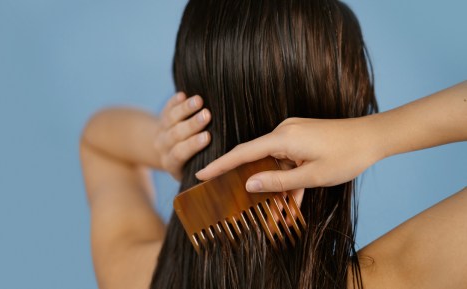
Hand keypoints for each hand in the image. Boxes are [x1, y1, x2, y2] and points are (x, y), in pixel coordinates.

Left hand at [154, 92, 211, 180]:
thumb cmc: (192, 163)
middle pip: (176, 134)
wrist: (168, 151)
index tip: (207, 136)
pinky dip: (174, 101)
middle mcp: (163, 147)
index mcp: (172, 162)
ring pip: (170, 119)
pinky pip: (167, 108)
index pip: (180, 153)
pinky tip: (184, 94)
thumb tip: (230, 163)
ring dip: (185, 109)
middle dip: (192, 124)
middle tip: (207, 115)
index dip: (192, 145)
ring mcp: (162, 131)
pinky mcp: (163, 117)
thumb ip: (206, 167)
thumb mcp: (194, 169)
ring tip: (199, 100)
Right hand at [196, 117, 380, 191]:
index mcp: (283, 139)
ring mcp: (293, 133)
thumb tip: (250, 184)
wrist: (373, 137)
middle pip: (256, 157)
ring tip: (277, 208)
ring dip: (275, 183)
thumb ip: (278, 181)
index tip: (201, 173)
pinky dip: (288, 176)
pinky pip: (286, 159)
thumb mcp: (312, 175)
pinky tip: (293, 197)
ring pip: (274, 162)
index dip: (220, 164)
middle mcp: (284, 132)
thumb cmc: (346, 155)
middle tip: (237, 198)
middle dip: (250, 180)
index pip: (243, 153)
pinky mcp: (301, 137)